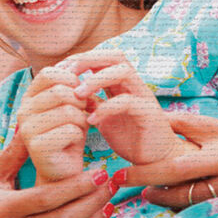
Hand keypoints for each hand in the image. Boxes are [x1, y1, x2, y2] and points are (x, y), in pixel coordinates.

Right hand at [17, 65, 87, 181]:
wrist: (64, 171)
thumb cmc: (69, 135)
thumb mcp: (72, 105)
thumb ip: (73, 85)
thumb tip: (81, 63)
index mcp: (29, 97)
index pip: (49, 73)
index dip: (71, 79)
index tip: (81, 93)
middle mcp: (23, 110)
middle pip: (60, 91)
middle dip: (80, 102)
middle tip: (83, 115)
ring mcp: (27, 129)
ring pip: (68, 111)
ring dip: (82, 120)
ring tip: (78, 130)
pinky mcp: (36, 147)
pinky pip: (70, 130)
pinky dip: (80, 136)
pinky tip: (73, 144)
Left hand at [63, 50, 183, 165]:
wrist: (157, 160)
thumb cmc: (131, 138)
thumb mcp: (105, 118)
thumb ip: (92, 104)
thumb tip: (69, 93)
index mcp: (123, 84)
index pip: (104, 58)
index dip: (81, 59)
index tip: (60, 71)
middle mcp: (135, 86)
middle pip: (115, 56)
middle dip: (89, 59)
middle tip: (67, 73)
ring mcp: (144, 97)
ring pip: (124, 72)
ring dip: (97, 79)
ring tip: (77, 95)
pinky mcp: (149, 114)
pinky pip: (128, 102)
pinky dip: (107, 108)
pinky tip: (91, 121)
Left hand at [118, 112, 217, 208]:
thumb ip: (196, 129)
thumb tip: (158, 124)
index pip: (180, 125)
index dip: (150, 130)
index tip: (126, 137)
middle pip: (177, 164)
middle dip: (145, 171)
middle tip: (120, 176)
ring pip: (187, 191)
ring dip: (161, 194)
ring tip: (143, 192)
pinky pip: (202, 203)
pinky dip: (181, 204)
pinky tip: (165, 201)